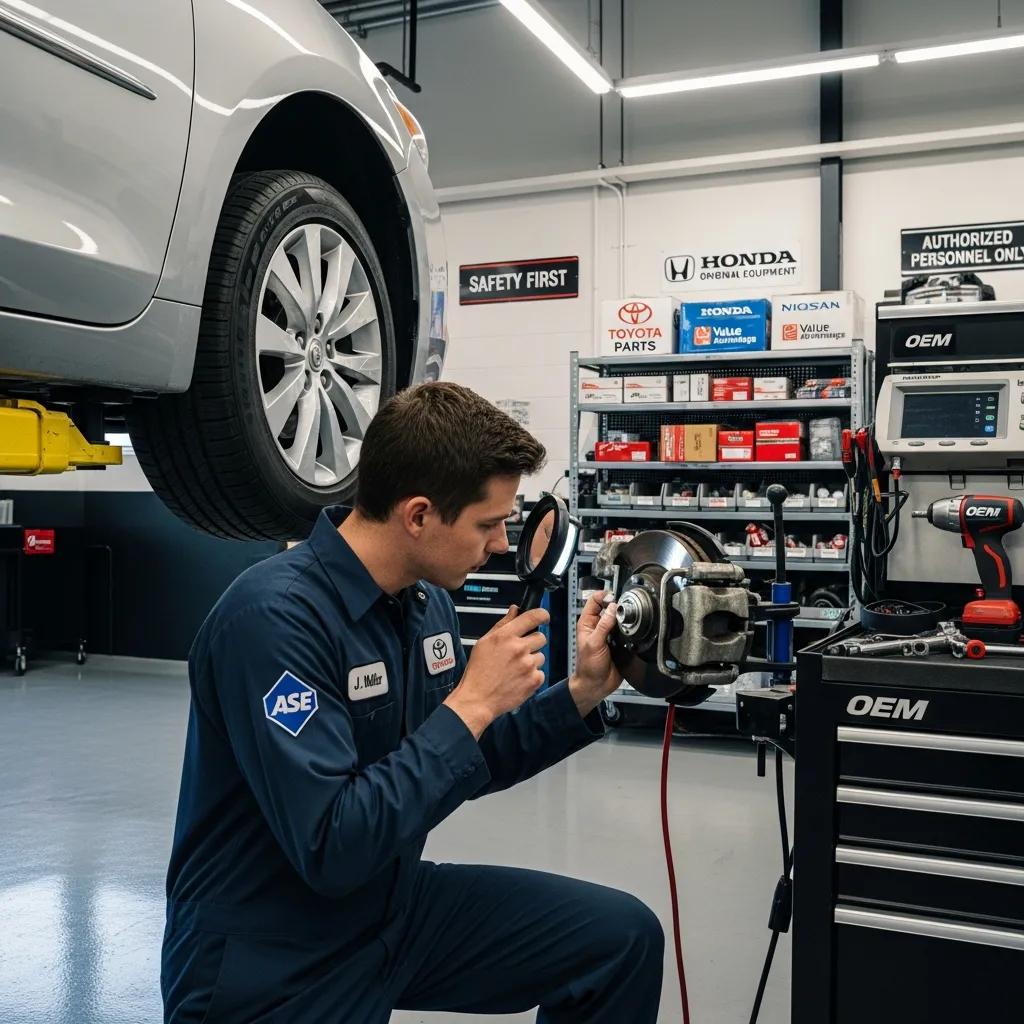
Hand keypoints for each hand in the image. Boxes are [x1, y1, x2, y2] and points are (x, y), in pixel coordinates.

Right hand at [444, 605, 548, 738]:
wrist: (478, 699)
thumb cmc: (478, 672)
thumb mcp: (484, 642)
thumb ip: (502, 624)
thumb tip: (515, 610)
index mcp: (506, 636)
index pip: (533, 617)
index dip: (542, 615)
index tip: (543, 617)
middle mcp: (519, 648)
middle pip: (541, 637)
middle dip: (533, 642)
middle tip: (520, 652)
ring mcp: (528, 665)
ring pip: (541, 656)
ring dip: (532, 660)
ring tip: (516, 668)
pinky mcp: (534, 680)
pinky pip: (540, 672)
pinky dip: (532, 675)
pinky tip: (518, 678)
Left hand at [569, 591, 620, 718]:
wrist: (596, 685)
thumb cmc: (588, 667)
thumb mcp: (594, 643)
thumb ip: (604, 625)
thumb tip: (613, 608)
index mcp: (587, 623)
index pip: (595, 601)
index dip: (604, 596)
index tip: (614, 598)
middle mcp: (598, 626)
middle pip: (609, 608)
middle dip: (618, 606)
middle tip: (625, 609)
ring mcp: (609, 634)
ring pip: (619, 619)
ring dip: (625, 618)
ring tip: (630, 619)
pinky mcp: (619, 642)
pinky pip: (626, 631)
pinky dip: (630, 629)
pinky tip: (633, 630)